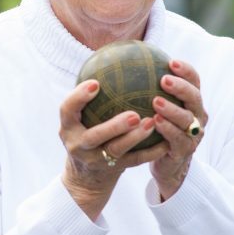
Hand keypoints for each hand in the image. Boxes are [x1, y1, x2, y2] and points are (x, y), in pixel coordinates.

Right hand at [59, 79, 168, 219]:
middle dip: (114, 126)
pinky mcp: (112, 170)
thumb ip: (90, 98)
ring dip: (135, 137)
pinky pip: (134, 161)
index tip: (95, 83)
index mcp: (68, 127)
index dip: (79, 97)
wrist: (86, 177)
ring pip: (115, 150)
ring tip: (152, 123)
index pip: (67, 110)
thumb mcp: (80, 118)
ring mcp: (95, 160)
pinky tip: (165, 141)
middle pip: (94, 136)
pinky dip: (150, 151)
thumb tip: (111, 57)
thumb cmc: (87, 133)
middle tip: (134, 114)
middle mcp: (78, 145)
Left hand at [149, 59, 207, 200]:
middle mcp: (196, 116)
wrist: (166, 164)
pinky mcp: (185, 151)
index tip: (171, 61)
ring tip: (156, 101)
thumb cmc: (156, 130)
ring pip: (187, 120)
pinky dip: (167, 130)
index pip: (194, 82)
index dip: (186, 71)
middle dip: (181, 87)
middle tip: (164, 80)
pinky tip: (154, 122)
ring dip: (172, 109)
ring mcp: (193, 135)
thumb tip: (121, 64)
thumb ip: (146, 89)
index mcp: (191, 102)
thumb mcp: (154, 109)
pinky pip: (177, 139)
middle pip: (194, 98)